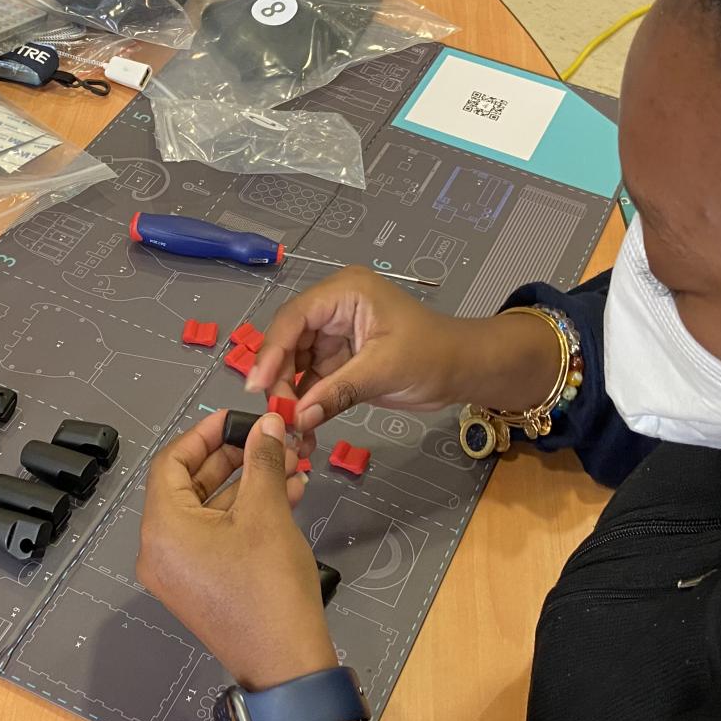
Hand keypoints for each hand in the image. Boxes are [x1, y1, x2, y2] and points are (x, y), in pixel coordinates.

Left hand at [137, 409, 332, 690]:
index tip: (239, 419)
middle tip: (272, 440)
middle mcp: (159, 549)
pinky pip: (215, 536)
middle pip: (190, 485)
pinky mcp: (200, 587)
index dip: (205, 434)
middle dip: (234, 459)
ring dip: (247, 485)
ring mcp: (178, 572)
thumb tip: (268, 424)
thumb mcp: (268, 512)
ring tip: (291, 467)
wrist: (284, 662)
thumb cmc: (269, 584)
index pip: (172, 462)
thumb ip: (263, 461)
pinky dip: (245, 515)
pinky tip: (287, 497)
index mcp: (162, 528)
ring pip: (209, 511)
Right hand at [246, 266, 564, 438]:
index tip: (257, 385)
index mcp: (344, 292)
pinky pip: (313, 380)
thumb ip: (336, 392)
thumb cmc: (432, 356)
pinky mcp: (341, 360)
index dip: (271, 351)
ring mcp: (335, 335)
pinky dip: (307, 403)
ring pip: (296, 364)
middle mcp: (334, 308)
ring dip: (290, 395)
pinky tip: (301, 427)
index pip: (294, 317)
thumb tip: (296, 419)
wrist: (463, 370)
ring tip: (287, 427)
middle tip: (276, 415)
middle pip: (289, 341)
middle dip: (280, 378)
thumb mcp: (383, 371)